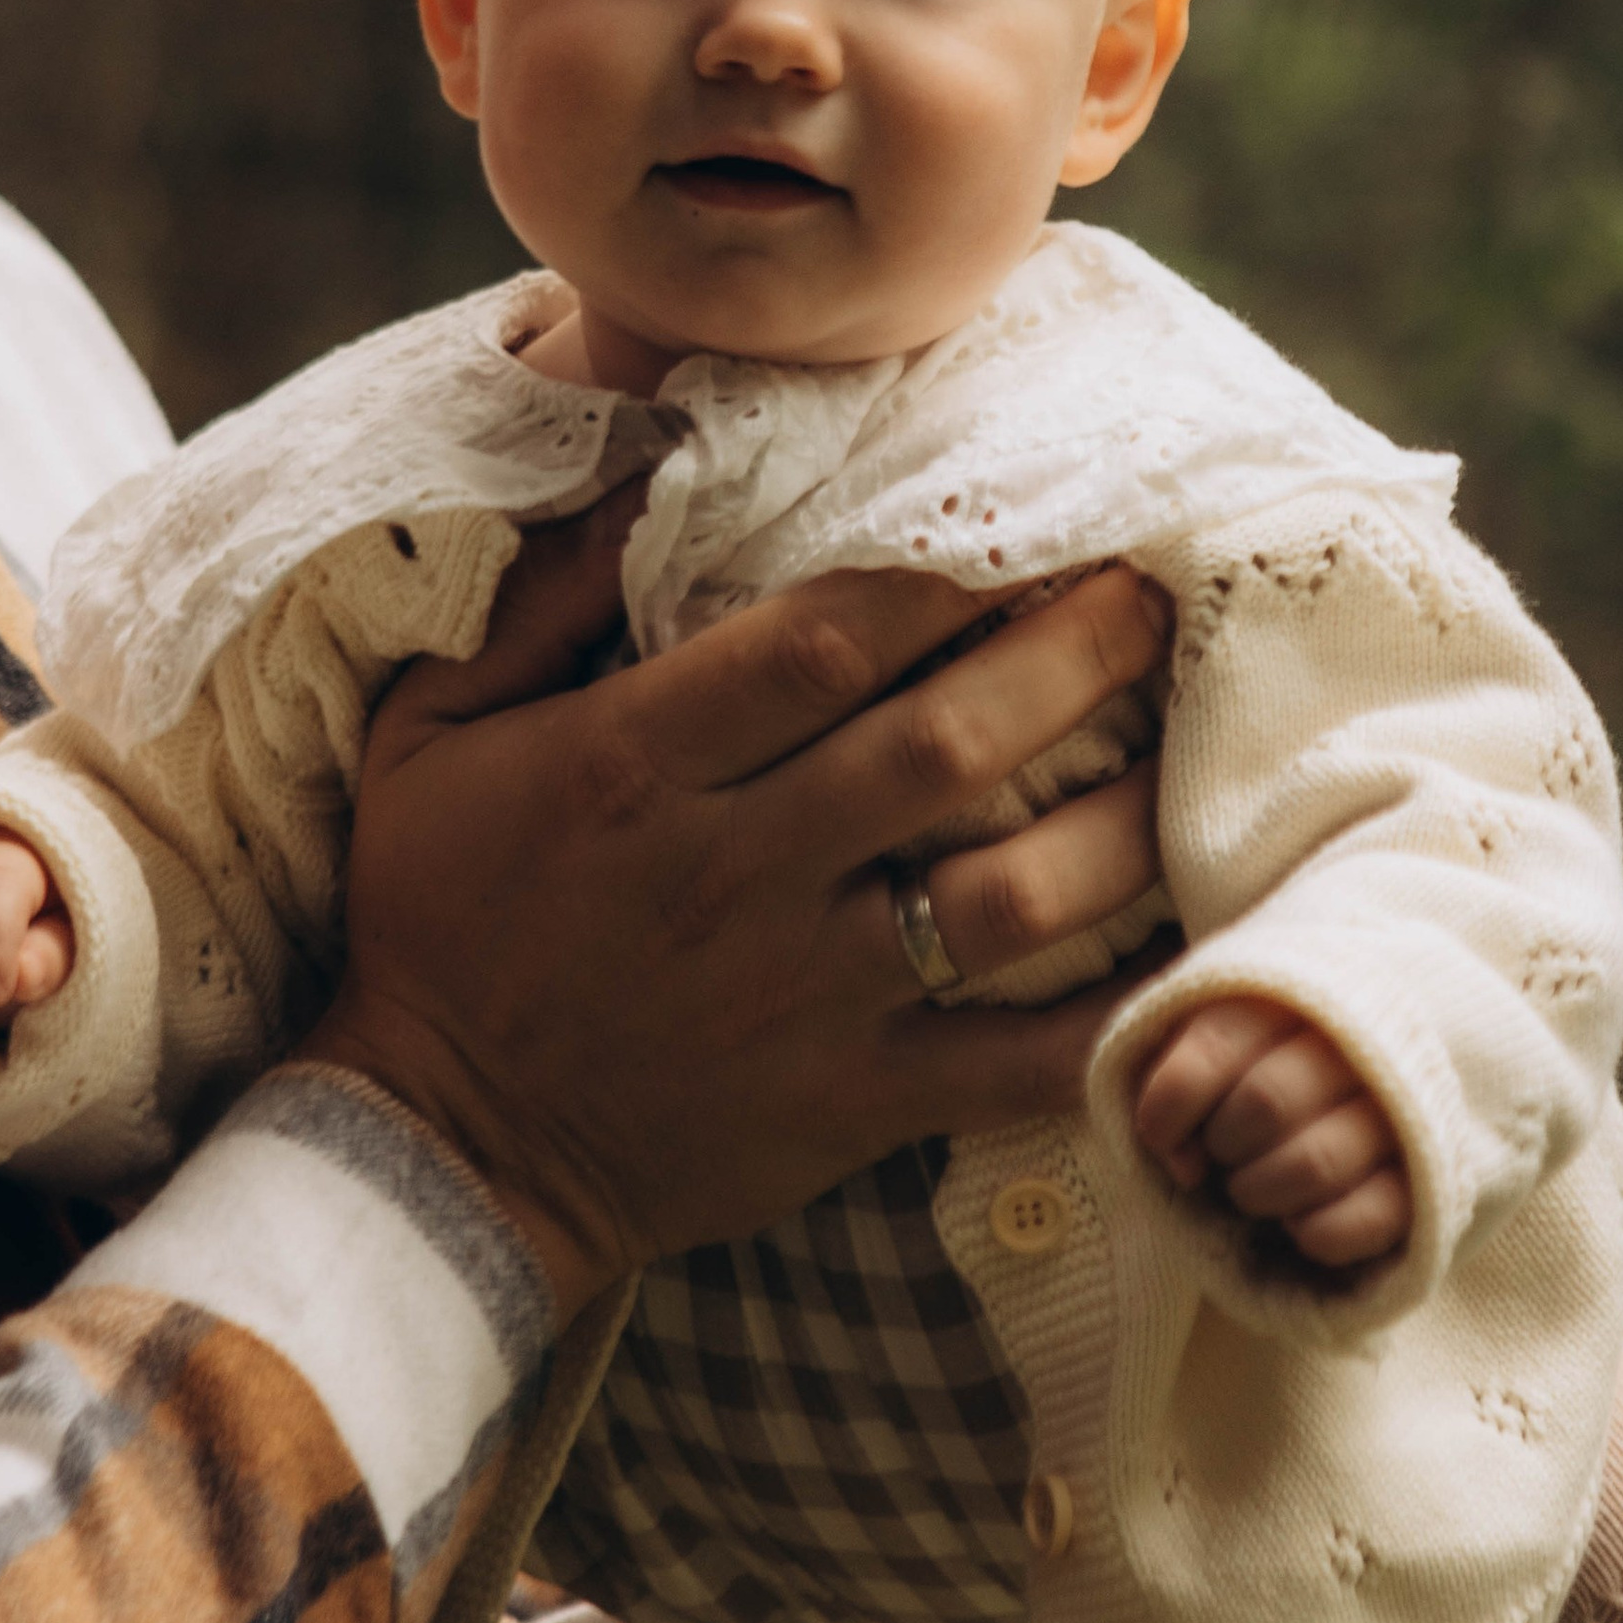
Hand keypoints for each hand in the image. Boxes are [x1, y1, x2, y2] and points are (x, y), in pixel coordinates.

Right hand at [305, 504, 1171, 1317]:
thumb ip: (536, 598)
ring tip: (1192, 750)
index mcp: (636, 763)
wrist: (439, 1151)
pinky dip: (1110, 1016)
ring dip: (1118, 823)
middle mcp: (736, 870)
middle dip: (1067, 660)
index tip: (1030, 515)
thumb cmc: (439, 919)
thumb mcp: (428, 732)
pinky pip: (1011, 1064)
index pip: (823, 642)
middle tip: (1153, 595)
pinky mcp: (853, 1105)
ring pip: (1002, 899)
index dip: (946, 572)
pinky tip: (1193, 953)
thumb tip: (644, 471)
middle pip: (942, 747)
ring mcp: (806, 996)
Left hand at [1131, 995, 1411, 1272]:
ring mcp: (1400, 1111)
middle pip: (1267, 1101)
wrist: (1368, 1079)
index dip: (1173, 1102)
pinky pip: (1366, 1219)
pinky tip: (1300, 1220)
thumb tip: (1182, 1161)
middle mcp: (1356, 1044)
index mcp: (1291, 998)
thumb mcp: (1207, 1048)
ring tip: (1256, 1188)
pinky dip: (1315, 1232)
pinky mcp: (1429, 1178)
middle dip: (1224, 1145)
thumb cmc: (1263, 1068)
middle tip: (1224, 1155)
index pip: (1218, 1043)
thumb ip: (1169, 1082)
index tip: (1159, 1135)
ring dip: (1261, 1191)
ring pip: (1315, 1162)